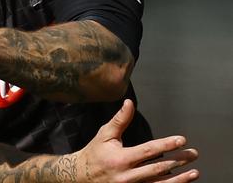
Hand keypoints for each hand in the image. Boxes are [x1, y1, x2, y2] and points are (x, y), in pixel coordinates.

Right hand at [77, 99, 198, 181]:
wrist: (82, 176)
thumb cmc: (94, 153)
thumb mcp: (104, 134)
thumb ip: (119, 120)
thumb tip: (129, 103)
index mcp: (120, 158)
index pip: (149, 150)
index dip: (166, 145)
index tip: (181, 140)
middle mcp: (127, 175)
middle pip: (159, 168)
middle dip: (178, 161)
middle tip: (193, 154)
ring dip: (179, 179)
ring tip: (194, 173)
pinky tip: (180, 182)